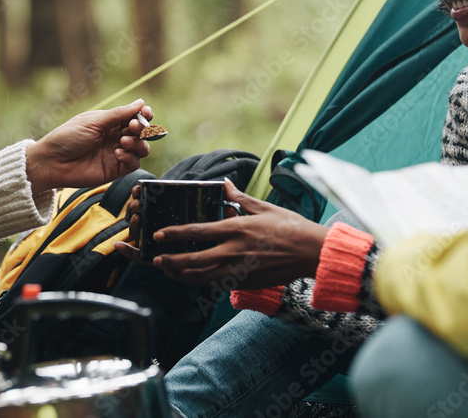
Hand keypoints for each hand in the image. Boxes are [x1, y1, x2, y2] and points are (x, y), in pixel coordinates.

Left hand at [25, 100, 151, 193]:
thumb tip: (140, 102)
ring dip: (138, 143)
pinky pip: (134, 163)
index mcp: (110, 122)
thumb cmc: (68, 138)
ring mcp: (117, 153)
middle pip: (141, 132)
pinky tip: (118, 153)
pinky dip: (130, 157)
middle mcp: (116, 137)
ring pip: (142, 148)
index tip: (146, 113)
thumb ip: (119, 114)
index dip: (143, 114)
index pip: (134, 116)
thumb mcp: (94, 121)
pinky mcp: (116, 169)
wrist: (52, 162)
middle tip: (133, 127)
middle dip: (142, 128)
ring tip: (124, 142)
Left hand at [114, 180, 328, 288]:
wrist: (312, 252)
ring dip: (182, 274)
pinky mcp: (247, 282)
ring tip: (167, 270)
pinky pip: (217, 284)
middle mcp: (235, 251)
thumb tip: (224, 183)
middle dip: (171, 261)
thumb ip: (239, 198)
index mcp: (236, 229)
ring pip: (202, 277)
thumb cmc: (290, 227)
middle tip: (155, 259)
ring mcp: (240, 270)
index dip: (175, 235)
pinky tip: (191, 279)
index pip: (198, 232)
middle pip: (194, 260)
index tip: (158, 235)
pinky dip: (201, 282)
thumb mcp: (263, 207)